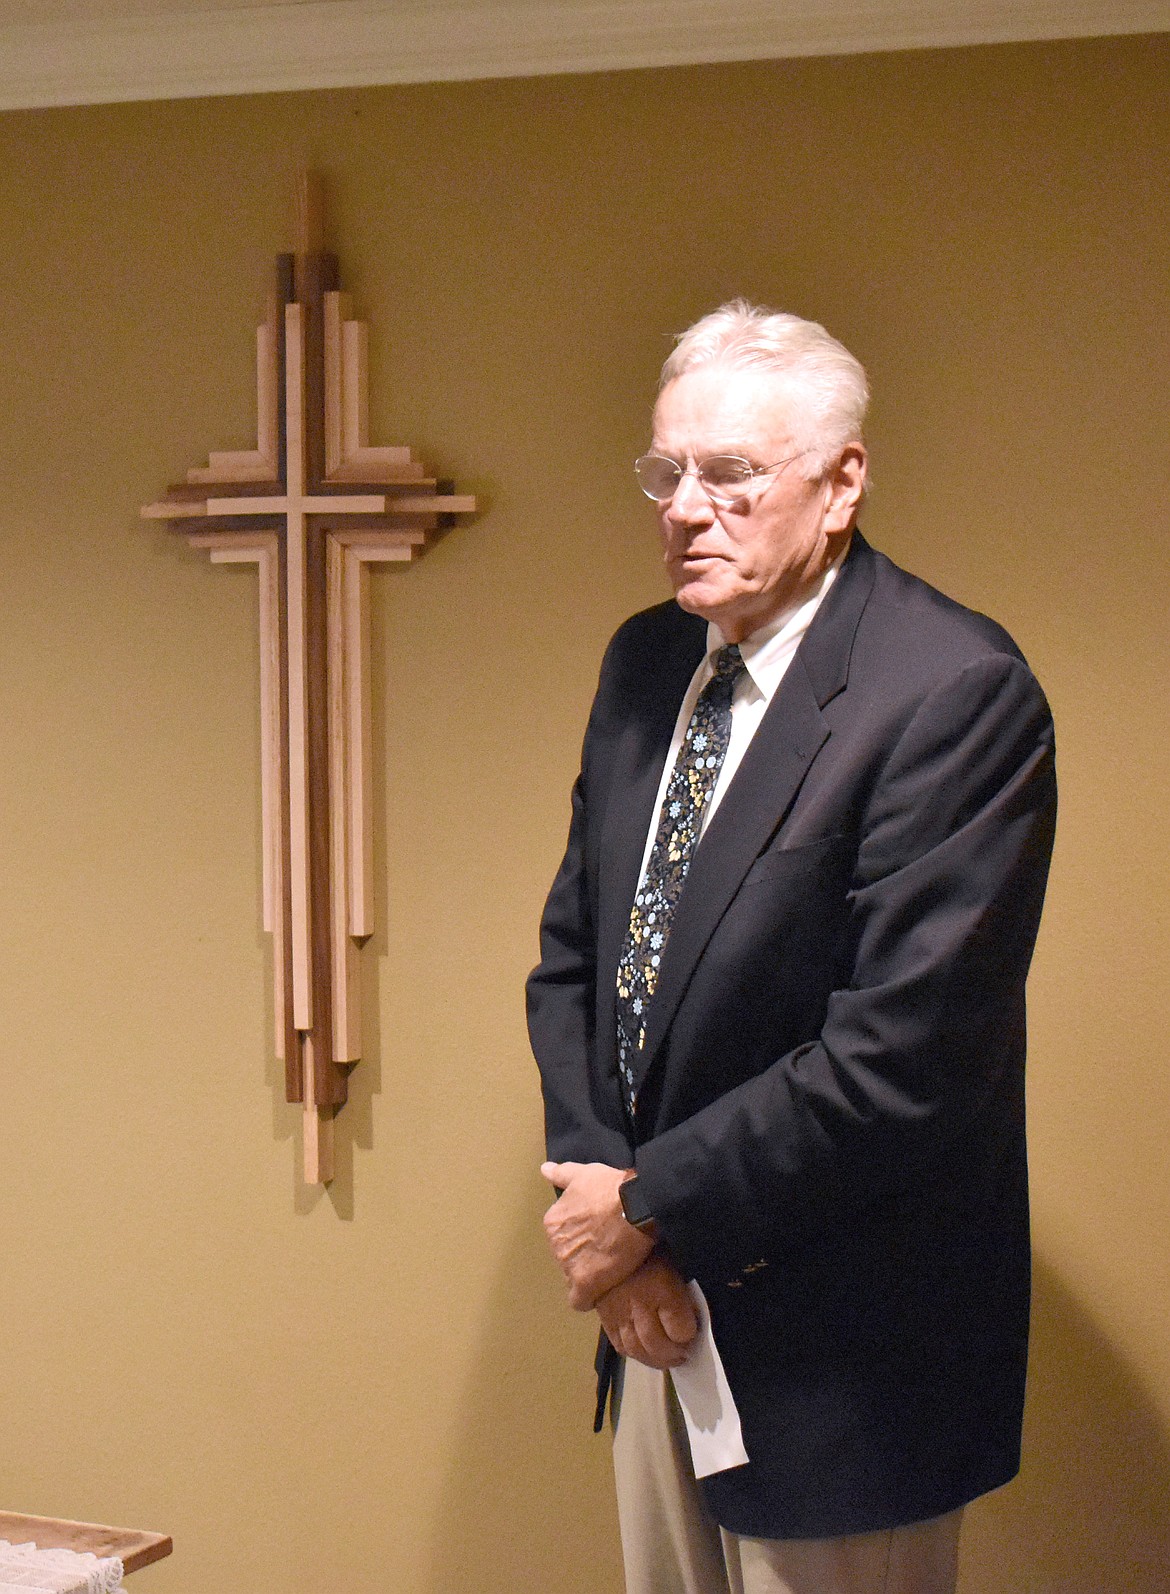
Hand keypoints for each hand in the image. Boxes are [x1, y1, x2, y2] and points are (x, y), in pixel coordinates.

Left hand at [541, 1160, 653, 1309]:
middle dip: (584, 1256)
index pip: (562, 1238)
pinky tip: (604, 1291)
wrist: (635, 1206)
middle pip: (568, 1258)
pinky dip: (590, 1298)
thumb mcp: (585, 1174)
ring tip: (612, 1267)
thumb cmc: (611, 1187)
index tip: (598, 1235)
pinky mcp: (585, 1284)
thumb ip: (562, 1174)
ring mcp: (568, 1265)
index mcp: (553, 1221)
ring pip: (575, 1277)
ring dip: (591, 1274)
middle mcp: (555, 1244)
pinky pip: (580, 1300)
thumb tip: (544, 1169)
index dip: (582, 1238)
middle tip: (608, 1249)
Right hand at [595, 1253, 697, 1369]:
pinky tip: (643, 1349)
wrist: (612, 1234)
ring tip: (666, 1357)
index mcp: (662, 1286)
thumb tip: (695, 1309)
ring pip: (635, 1349)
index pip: (681, 1328)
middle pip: (656, 1344)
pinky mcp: (603, 1314)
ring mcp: (617, 1311)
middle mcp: (639, 1302)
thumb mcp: (676, 1257)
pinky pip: (618, 1343)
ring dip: (654, 1359)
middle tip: (683, 1353)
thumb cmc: (652, 1244)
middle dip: (673, 1354)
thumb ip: (686, 1285)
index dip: (689, 1334)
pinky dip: (633, 1352)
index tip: (694, 1332)